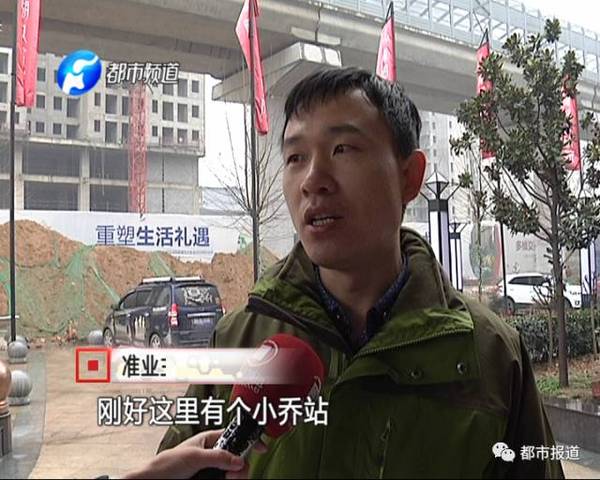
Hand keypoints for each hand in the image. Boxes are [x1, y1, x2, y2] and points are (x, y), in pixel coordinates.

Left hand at [122, 429, 266, 478]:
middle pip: (237, 457)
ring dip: (236, 476)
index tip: (261, 447)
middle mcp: (212, 454)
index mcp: (208, 440)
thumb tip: (238, 459)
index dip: (248, 439)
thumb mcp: (194, 457)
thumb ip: (217, 456)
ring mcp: (211, 469)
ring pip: (233, 472)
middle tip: (235, 475)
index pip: (233, 435)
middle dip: (241, 466)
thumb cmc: (166, 465)